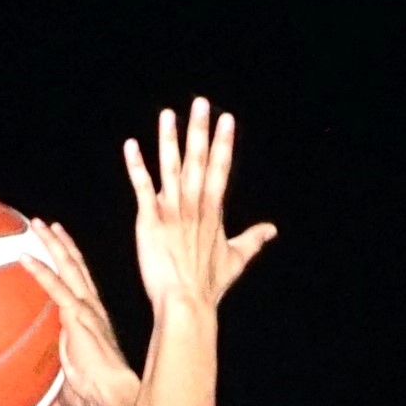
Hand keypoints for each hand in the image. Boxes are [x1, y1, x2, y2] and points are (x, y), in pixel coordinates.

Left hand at [23, 219, 141, 405]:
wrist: (112, 394)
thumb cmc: (97, 394)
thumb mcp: (69, 390)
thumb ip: (54, 395)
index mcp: (92, 319)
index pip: (80, 283)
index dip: (70, 262)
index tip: (60, 245)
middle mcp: (91, 308)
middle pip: (74, 267)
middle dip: (60, 243)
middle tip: (44, 224)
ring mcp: (85, 310)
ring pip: (67, 268)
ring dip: (52, 245)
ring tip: (37, 225)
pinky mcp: (77, 317)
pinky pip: (56, 287)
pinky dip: (40, 271)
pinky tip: (25, 256)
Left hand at [122, 99, 275, 327]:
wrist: (186, 303)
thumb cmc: (209, 285)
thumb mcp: (236, 260)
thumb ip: (253, 240)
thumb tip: (272, 230)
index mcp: (213, 212)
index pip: (220, 169)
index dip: (223, 143)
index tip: (226, 119)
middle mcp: (194, 206)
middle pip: (198, 161)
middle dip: (200, 131)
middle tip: (201, 103)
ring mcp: (172, 212)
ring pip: (171, 169)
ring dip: (169, 140)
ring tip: (168, 114)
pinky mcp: (150, 222)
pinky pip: (143, 189)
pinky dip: (137, 167)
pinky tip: (132, 146)